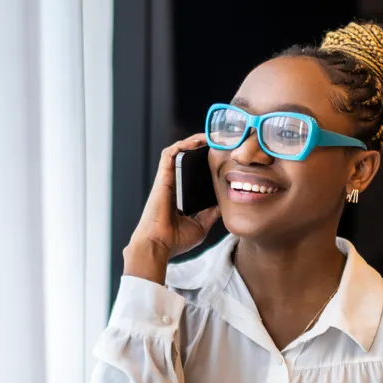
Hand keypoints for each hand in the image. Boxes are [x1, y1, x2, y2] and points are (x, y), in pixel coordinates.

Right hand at [123, 134, 221, 283]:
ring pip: (178, 151)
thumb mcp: (201, 226)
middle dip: (202, 146)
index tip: (221, 156)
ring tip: (210, 136)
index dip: (205, 162)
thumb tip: (224, 204)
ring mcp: (167, 180)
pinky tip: (197, 142)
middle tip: (219, 141)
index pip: (193, 173)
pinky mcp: (162, 178)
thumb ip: (211, 214)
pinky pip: (169, 154)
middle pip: (187, 158)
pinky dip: (182, 145)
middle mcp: (173, 185)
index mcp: (181, 195)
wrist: (158, 246)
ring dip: (193, 141)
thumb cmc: (174, 241)